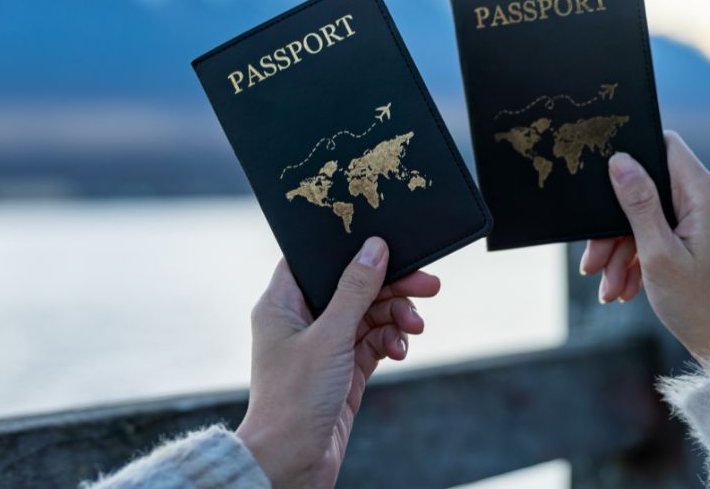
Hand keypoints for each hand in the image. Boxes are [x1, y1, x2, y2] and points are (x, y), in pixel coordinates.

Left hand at [235, 237, 439, 488]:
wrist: (291, 464)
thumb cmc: (293, 401)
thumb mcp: (329, 336)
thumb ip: (354, 290)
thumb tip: (374, 249)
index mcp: (281, 304)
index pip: (315, 260)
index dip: (348, 250)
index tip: (385, 245)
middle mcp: (301, 321)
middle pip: (351, 288)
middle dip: (390, 286)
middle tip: (428, 284)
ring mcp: (323, 348)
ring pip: (367, 316)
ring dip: (395, 316)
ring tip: (415, 326)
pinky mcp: (342, 372)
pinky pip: (373, 344)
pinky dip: (390, 342)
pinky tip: (401, 348)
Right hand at [579, 131, 709, 367]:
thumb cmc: (699, 306)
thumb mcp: (657, 253)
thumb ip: (638, 202)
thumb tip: (620, 159)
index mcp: (709, 197)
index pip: (667, 147)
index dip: (634, 156)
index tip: (606, 183)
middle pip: (653, 190)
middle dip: (619, 226)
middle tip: (596, 261)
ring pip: (655, 216)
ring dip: (626, 248)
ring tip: (610, 285)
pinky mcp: (709, 237)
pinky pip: (667, 233)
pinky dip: (644, 255)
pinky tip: (626, 286)